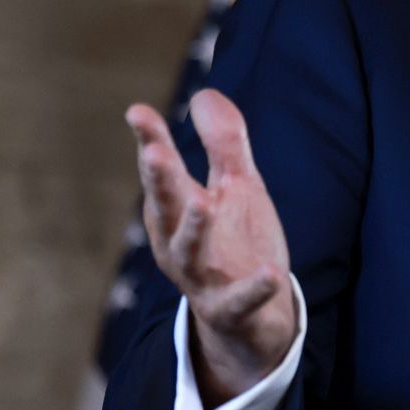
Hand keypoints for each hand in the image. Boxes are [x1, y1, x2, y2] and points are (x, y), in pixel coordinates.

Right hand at [127, 88, 296, 405]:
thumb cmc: (236, 242)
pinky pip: (240, 300)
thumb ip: (223, 143)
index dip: (150, 141)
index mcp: (175, 210)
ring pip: (190, 253)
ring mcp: (202, 278)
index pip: (161, 171)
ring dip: (194, 229)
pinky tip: (271, 274)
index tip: (138, 112)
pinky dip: (254, 288)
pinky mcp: (229, 309)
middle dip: (159, 181)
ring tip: (205, 203)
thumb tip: (204, 93)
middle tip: (154, 151)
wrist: (253, 316)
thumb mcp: (236, 186)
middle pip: (166, 207)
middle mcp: (178, 242)